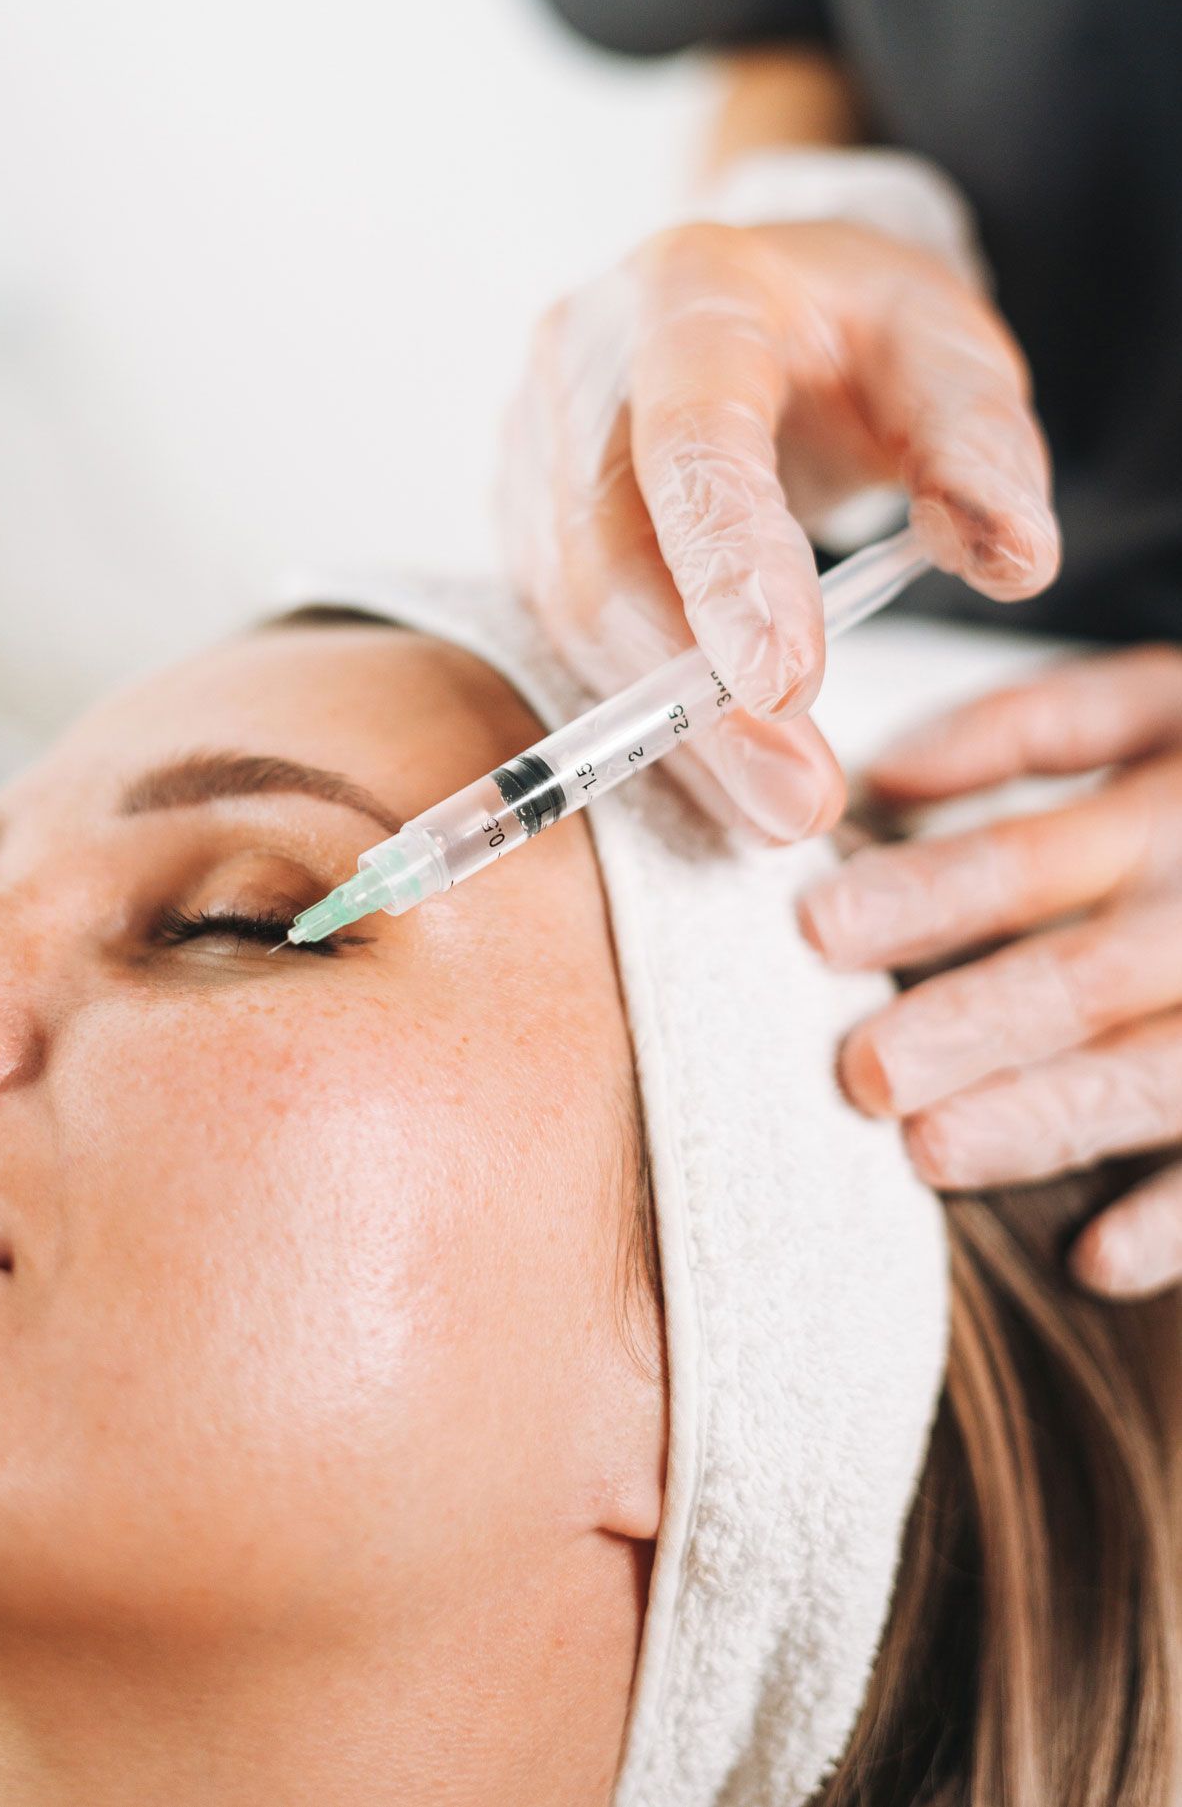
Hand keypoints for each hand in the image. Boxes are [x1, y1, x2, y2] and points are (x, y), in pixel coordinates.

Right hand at [498, 220, 1059, 840]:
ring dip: (671, 730)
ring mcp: (534, 445)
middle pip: (607, 555)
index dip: (727, 568)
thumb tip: (1016, 559)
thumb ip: (980, 448)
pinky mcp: (525, 517)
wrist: (758, 304)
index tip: (787, 686)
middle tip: (801, 803)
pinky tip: (723, 773)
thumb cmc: (852, 332)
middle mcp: (581, 362)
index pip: (693, 441)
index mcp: (692, 295)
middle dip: (698, 698)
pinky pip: (567, 634)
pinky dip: (643, 716)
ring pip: (574, 613)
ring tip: (779, 809)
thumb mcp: (946, 353)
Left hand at [797, 645, 1181, 1296]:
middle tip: (865, 1071)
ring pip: (1159, 1073)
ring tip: (934, 1153)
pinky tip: (1095, 1262)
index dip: (930, 892)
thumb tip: (883, 780)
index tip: (818, 929)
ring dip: (1051, 1119)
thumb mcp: (1162, 701)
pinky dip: (1179, 1219)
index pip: (1037, 855)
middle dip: (978, 1023)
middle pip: (1091, 974)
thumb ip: (1030, 728)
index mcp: (1174, 807)